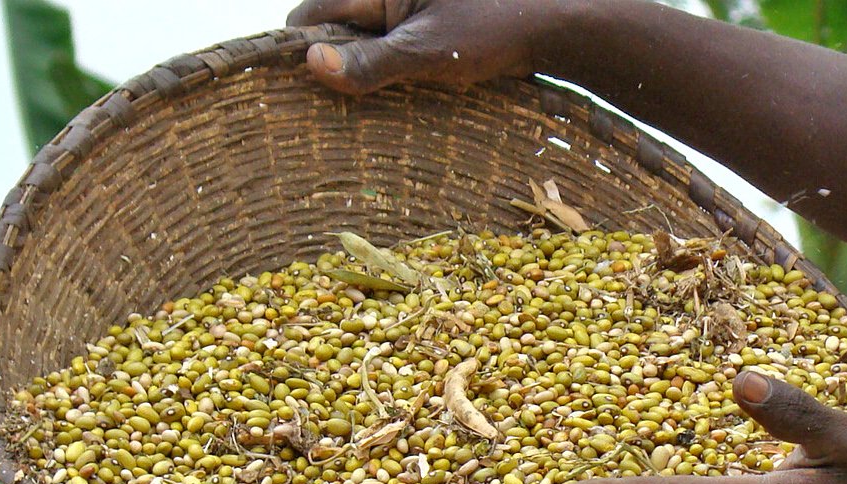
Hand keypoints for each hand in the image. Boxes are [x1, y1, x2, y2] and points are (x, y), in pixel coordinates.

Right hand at [286, 0, 568, 92]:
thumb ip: (372, 61)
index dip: (301, 45)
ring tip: (351, 110)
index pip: (317, 10)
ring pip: (365, 42)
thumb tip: (313, 64)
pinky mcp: (430, 30)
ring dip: (360, 71)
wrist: (553, 26)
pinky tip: (388, 102)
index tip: (292, 87)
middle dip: (331, 60)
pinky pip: (393, 52)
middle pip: (338, 26)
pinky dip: (387, 74)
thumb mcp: (429, 51)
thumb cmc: (494, 30)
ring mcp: (411, 12)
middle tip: (318, 108)